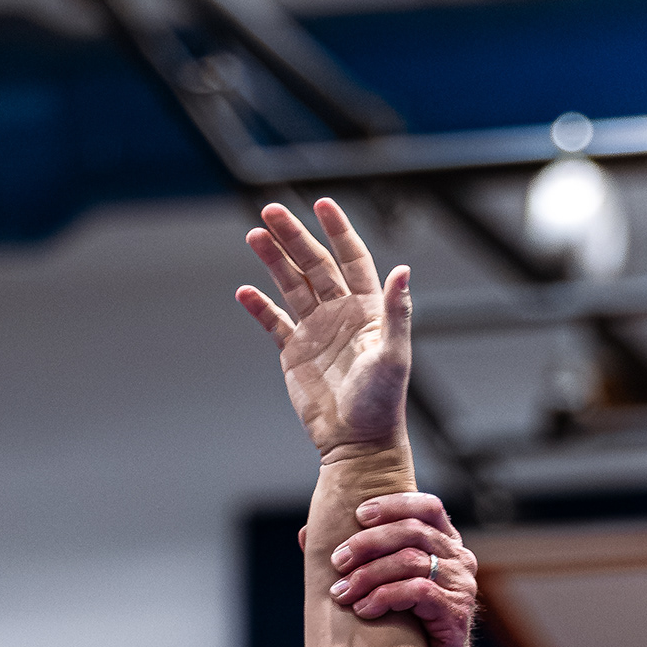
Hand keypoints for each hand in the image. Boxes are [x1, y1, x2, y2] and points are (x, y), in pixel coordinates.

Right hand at [236, 198, 410, 456]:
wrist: (357, 443)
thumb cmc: (382, 403)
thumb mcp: (394, 356)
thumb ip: (396, 312)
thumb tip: (402, 270)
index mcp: (366, 310)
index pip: (352, 258)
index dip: (338, 230)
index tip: (322, 203)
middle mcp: (341, 314)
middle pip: (314, 264)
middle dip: (293, 236)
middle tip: (270, 209)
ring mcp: (316, 331)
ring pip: (291, 285)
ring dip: (273, 260)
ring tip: (254, 234)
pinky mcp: (295, 352)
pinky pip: (274, 321)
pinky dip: (259, 306)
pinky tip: (244, 291)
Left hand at [308, 490, 478, 646]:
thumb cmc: (406, 621)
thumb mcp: (383, 581)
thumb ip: (354, 555)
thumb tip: (307, 535)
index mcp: (445, 542)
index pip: (427, 507)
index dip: (392, 505)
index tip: (358, 515)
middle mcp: (458, 559)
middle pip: (413, 531)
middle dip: (367, 542)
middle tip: (337, 562)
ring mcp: (460, 585)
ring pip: (410, 561)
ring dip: (368, 574)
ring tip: (342, 593)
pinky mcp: (456, 613)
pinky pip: (418, 591)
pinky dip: (384, 596)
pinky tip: (364, 609)